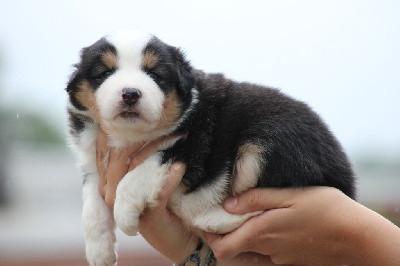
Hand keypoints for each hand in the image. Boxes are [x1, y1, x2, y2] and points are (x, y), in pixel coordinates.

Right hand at [96, 129, 198, 262]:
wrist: (184, 239)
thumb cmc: (168, 203)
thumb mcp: (153, 178)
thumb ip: (145, 158)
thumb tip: (146, 124)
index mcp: (112, 183)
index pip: (108, 150)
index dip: (120, 130)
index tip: (140, 114)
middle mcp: (114, 194)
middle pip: (120, 157)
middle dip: (139, 136)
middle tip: (162, 121)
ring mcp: (128, 207)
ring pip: (137, 170)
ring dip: (157, 151)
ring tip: (175, 135)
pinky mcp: (148, 218)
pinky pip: (157, 193)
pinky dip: (170, 178)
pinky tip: (180, 165)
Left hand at [205, 187, 399, 264]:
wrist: (355, 236)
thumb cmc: (325, 209)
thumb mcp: (290, 196)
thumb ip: (257, 199)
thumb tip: (227, 203)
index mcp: (262, 233)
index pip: (222, 248)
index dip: (208, 238)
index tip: (203, 220)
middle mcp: (267, 250)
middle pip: (232, 250)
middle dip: (221, 235)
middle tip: (218, 215)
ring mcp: (279, 258)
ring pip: (248, 252)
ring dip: (240, 237)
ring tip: (240, 217)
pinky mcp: (290, 260)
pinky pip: (265, 254)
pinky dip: (257, 242)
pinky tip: (265, 225)